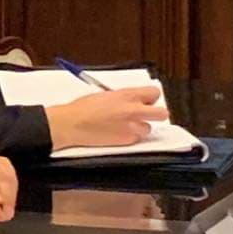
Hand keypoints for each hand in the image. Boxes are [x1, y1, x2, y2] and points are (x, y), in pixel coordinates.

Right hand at [45, 86, 165, 148]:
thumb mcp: (105, 95)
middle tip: (146, 115)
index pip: (154, 93)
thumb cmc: (82, 108)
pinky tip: (115, 133)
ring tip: (124, 126)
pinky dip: (129, 137)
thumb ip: (123, 97)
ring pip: (148, 128)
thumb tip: (132, 101)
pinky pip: (136, 139)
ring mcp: (131, 127)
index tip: (145, 101)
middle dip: (156, 114)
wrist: (71, 124)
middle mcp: (133, 110)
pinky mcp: (126, 141)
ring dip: (140, 127)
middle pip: (162, 113)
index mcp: (127, 95)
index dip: (150, 98)